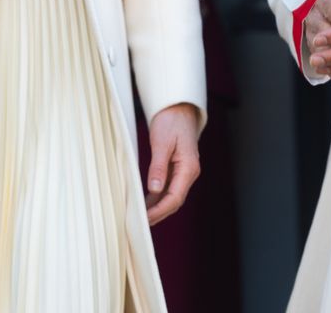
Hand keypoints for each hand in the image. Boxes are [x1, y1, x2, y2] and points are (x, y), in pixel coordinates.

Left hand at [145, 102, 200, 225]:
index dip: (160, 210)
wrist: (179, 107)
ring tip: (142, 216)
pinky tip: (147, 201)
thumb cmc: (171, 120)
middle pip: (175, 200)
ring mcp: (184, 170)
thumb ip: (158, 166)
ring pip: (172, 195)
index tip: (145, 218)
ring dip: (158, 206)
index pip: (175, 197)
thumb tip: (154, 189)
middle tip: (141, 223)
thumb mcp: (161, 142)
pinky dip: (158, 196)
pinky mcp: (178, 167)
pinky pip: (169, 186)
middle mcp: (189, 172)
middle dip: (159, 213)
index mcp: (189, 168)